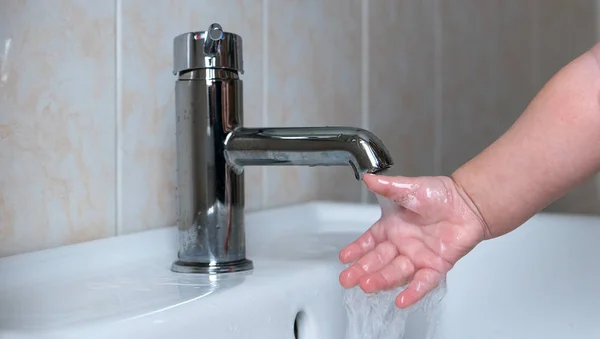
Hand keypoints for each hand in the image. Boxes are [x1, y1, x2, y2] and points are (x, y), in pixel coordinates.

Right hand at [339, 173, 488, 307]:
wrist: (468, 202)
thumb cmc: (438, 194)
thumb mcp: (408, 188)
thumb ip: (387, 187)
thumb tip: (368, 179)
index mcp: (391, 228)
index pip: (369, 242)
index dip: (356, 250)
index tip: (344, 258)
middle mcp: (401, 245)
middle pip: (378, 261)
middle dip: (362, 270)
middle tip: (348, 279)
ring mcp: (417, 257)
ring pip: (396, 272)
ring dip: (381, 280)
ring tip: (367, 285)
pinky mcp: (436, 266)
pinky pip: (423, 282)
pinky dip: (413, 292)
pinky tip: (401, 301)